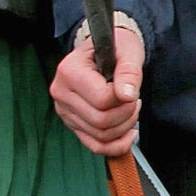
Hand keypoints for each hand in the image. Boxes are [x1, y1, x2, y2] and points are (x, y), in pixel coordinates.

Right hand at [50, 14, 145, 156]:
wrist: (103, 51)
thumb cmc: (115, 49)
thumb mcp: (127, 52)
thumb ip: (129, 72)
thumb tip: (127, 95)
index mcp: (69, 71)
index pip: (101, 99)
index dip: (125, 99)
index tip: (131, 88)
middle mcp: (61, 93)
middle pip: (101, 121)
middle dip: (127, 114)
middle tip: (135, 100)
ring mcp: (64, 110)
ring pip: (101, 135)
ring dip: (125, 127)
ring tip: (130, 110)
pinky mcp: (71, 123)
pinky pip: (95, 145)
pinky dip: (116, 146)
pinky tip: (129, 134)